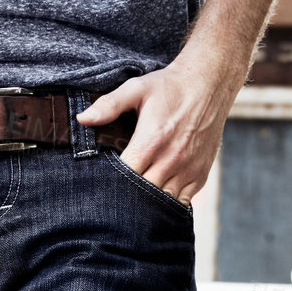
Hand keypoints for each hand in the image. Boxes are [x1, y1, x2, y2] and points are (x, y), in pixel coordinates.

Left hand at [75, 49, 243, 206]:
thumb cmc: (170, 87)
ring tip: (133, 202)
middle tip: (114, 195)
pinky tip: (156, 202)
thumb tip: (82, 119)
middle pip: (142, 194)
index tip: (103, 181)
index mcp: (151, 141)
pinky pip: (182, 203)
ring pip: (161, 203)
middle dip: (127, 196)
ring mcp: (187, 170)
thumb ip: (109, 105)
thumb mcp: (137, 88)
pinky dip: (167, 206)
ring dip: (147, 205)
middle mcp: (171, 159)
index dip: (112, 182)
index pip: (125, 175)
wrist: (210, 84)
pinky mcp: (200, 176)